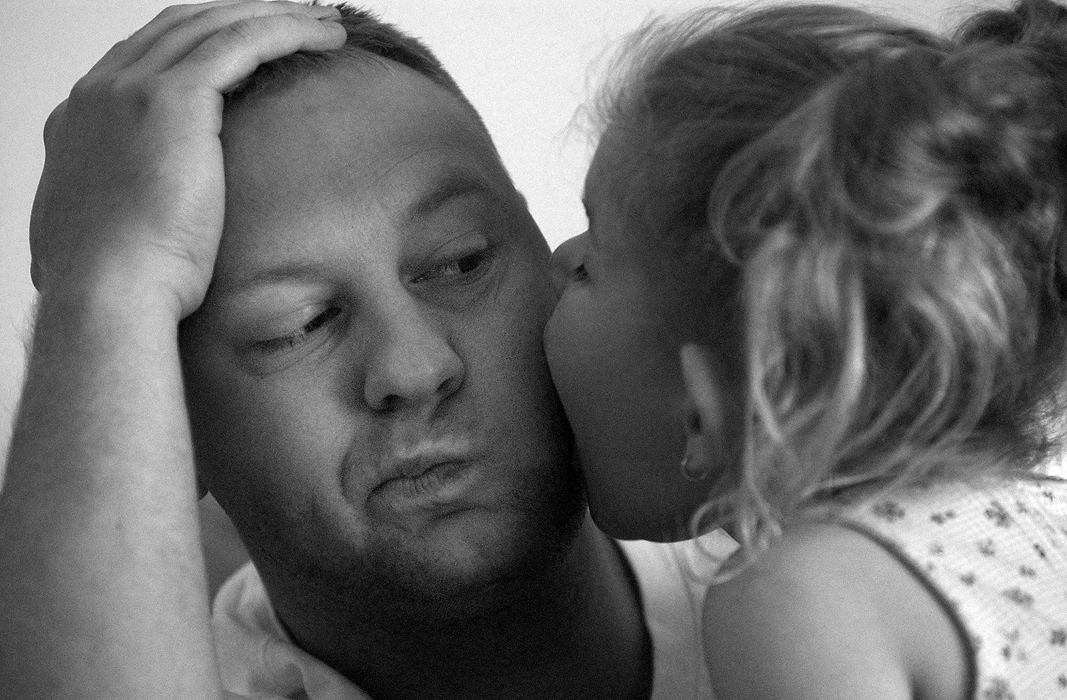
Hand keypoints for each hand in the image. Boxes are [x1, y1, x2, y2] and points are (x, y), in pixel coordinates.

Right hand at [29, 0, 344, 318]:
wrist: (108, 295)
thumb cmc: (119, 285)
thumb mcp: (112, 235)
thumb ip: (125, 207)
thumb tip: (148, 221)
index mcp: (83, 122)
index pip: (148, 57)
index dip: (203, 45)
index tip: (249, 52)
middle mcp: (101, 92)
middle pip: (181, 26)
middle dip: (242, 15)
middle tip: (294, 20)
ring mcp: (132, 88)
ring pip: (216, 24)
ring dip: (275, 15)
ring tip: (323, 22)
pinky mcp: (172, 97)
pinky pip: (244, 40)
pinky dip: (287, 29)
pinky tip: (324, 35)